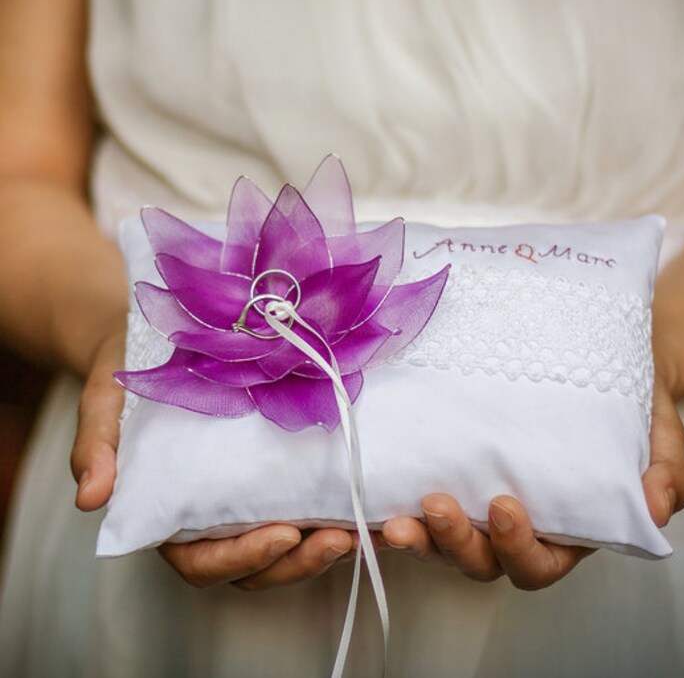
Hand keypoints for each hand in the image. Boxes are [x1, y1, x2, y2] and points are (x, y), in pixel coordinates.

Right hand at [69, 329, 355, 589]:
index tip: (282, 534)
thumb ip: (98, 446)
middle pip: (256, 563)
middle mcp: (212, 512)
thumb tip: (90, 498)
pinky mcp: (276, 469)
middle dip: (299, 559)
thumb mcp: (108, 402)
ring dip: (328, 543)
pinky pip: (307, 502)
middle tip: (341, 538)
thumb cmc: (128, 372)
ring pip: (288, 543)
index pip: (201, 559)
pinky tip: (373, 499)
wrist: (158, 339)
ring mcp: (246, 495)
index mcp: (169, 511)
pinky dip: (339, 507)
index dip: (242, 558)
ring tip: (371, 528)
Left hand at [381, 378, 683, 590]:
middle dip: (454, 544)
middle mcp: (516, 524)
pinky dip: (392, 502)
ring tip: (393, 514)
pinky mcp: (453, 468)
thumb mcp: (662, 437)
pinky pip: (418, 498)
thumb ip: (666, 472)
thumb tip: (656, 505)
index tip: (507, 506)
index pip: (536, 562)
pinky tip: (372, 487)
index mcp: (565, 530)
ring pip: (441, 539)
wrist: (605, 367)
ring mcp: (479, 499)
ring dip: (416, 534)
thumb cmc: (634, 410)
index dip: (517, 548)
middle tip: (435, 507)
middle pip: (478, 560)